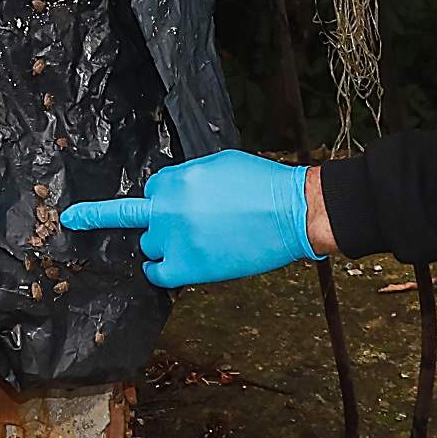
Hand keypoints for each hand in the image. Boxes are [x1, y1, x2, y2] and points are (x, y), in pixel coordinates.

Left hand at [61, 150, 320, 287]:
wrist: (291, 214)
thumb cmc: (263, 187)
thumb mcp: (219, 163)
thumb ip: (190, 175)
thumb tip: (179, 187)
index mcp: (178, 180)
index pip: (153, 189)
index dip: (166, 196)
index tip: (174, 202)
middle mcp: (170, 209)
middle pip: (145, 216)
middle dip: (162, 217)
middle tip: (182, 222)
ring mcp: (176, 240)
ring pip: (149, 244)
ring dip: (164, 243)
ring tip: (187, 242)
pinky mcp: (189, 267)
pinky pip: (156, 274)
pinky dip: (156, 271)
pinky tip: (161, 267)